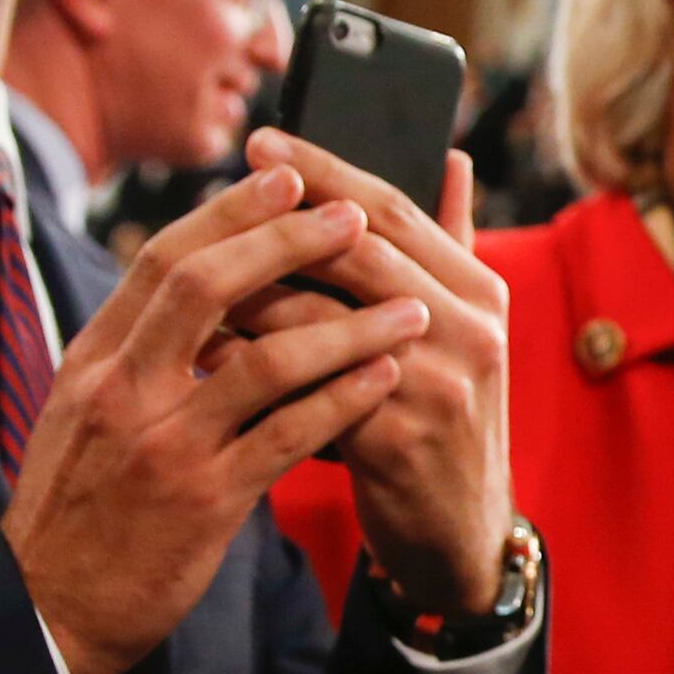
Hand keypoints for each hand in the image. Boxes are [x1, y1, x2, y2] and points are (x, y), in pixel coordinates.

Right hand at [4, 170, 417, 673]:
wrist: (47, 610)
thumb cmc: (80, 508)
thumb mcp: (86, 415)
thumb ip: (136, 353)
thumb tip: (195, 290)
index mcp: (96, 360)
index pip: (164, 260)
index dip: (231, 213)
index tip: (289, 176)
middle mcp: (123, 389)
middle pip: (207, 286)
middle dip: (288, 240)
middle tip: (355, 214)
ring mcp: (162, 443)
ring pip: (263, 359)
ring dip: (346, 326)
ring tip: (410, 306)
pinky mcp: (203, 499)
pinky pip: (286, 435)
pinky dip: (342, 400)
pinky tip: (386, 377)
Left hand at [240, 132, 515, 617]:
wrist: (457, 533)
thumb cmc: (440, 418)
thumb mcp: (460, 328)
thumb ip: (450, 247)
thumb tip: (453, 159)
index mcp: (480, 290)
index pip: (396, 208)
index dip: (326, 169)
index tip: (262, 141)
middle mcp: (470, 329)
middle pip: (361, 247)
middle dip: (282, 211)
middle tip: (223, 181)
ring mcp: (438, 384)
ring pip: (324, 316)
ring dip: (250, 293)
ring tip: (193, 278)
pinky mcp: (398, 440)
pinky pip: (308, 388)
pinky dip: (253, 367)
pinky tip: (208, 355)